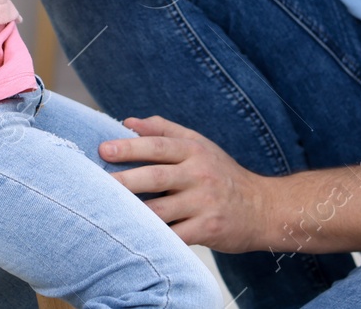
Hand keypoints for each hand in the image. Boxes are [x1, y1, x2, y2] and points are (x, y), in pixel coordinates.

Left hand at [101, 115, 268, 252]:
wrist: (264, 208)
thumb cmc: (223, 174)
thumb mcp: (199, 144)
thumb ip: (164, 130)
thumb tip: (127, 122)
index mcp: (194, 150)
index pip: (157, 145)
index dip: (129, 147)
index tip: (102, 150)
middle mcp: (199, 174)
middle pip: (156, 177)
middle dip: (124, 181)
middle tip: (96, 183)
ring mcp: (204, 203)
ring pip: (161, 210)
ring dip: (133, 213)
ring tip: (106, 213)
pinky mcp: (209, 229)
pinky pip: (175, 235)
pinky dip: (154, 238)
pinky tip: (133, 238)